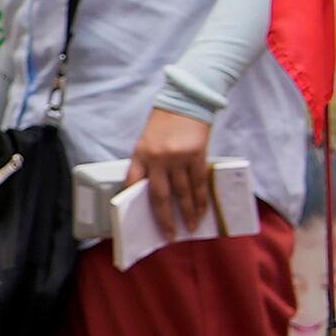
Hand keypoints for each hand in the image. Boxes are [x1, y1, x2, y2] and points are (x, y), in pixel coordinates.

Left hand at [126, 107, 220, 239]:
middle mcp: (156, 158)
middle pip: (159, 196)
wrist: (185, 101)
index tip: (134, 220)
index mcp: (140, 154)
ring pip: (182, 193)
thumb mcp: (148, 141)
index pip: (132, 183)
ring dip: (187, 212)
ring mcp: (177, 158)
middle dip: (164, 218)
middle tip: (169, 235)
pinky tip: (203, 210)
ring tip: (190, 227)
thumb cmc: (165, 122)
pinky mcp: (196, 156)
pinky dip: (201, 199)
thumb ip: (149, 163)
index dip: (132, 202)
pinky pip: (199, 184)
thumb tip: (154, 191)